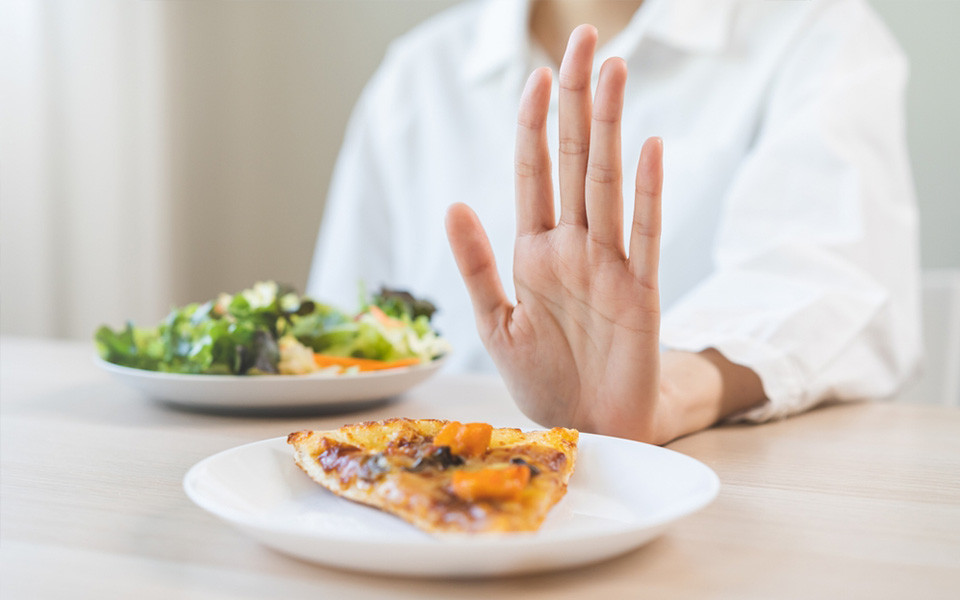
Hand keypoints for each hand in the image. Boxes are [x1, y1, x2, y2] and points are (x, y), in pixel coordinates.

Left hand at [445, 25, 674, 441]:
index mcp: (534, 252)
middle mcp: (574, 247)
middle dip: (578, 102)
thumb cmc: (544, 378)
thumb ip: (476, 265)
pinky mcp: (642, 293)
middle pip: (575, 162)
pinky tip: (647, 147)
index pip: (533, 173)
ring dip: (610, 128)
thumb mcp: (494, 324)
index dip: (534, 125)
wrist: (586, 428)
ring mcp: (610, 266)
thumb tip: (453, 202)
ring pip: (609, 184)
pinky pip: (645, 235)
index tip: (537, 76)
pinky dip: (647, 193)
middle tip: (586, 40)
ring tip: (613, 72)